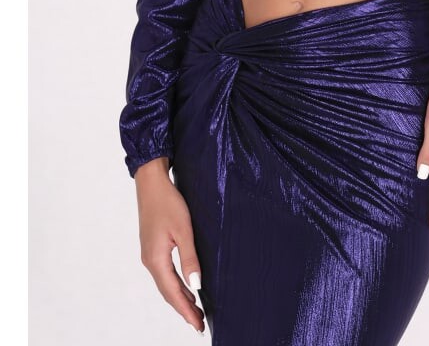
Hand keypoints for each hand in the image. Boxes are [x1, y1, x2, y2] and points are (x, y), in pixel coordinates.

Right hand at [134, 158, 205, 333]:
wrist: (151, 183)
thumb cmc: (168, 202)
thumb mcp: (184, 229)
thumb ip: (189, 258)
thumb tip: (196, 285)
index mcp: (156, 260)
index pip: (173, 293)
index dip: (186, 310)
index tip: (198, 325)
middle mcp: (150, 261)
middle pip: (168, 292)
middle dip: (184, 308)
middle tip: (199, 323)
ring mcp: (149, 254)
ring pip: (166, 283)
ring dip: (180, 297)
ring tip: (195, 309)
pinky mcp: (152, 247)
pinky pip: (164, 273)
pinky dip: (175, 284)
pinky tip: (185, 286)